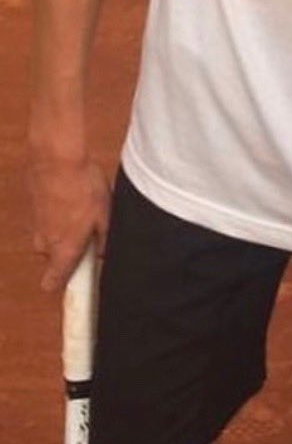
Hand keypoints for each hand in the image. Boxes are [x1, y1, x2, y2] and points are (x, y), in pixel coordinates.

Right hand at [27, 155, 109, 291]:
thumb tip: (104, 256)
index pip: (52, 283)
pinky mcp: (34, 209)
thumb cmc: (84, 187)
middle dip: (71, 250)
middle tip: (90, 233)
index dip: (65, 284)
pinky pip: (47, 220)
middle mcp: (45, 242)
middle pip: (55, 259)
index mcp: (63, 250)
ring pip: (51, 237)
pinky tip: (73, 197)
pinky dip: (58, 214)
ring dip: (65, 230)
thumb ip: (104, 241)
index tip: (78, 282)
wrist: (57, 159)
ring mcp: (36, 225)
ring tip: (84, 209)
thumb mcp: (105, 216)